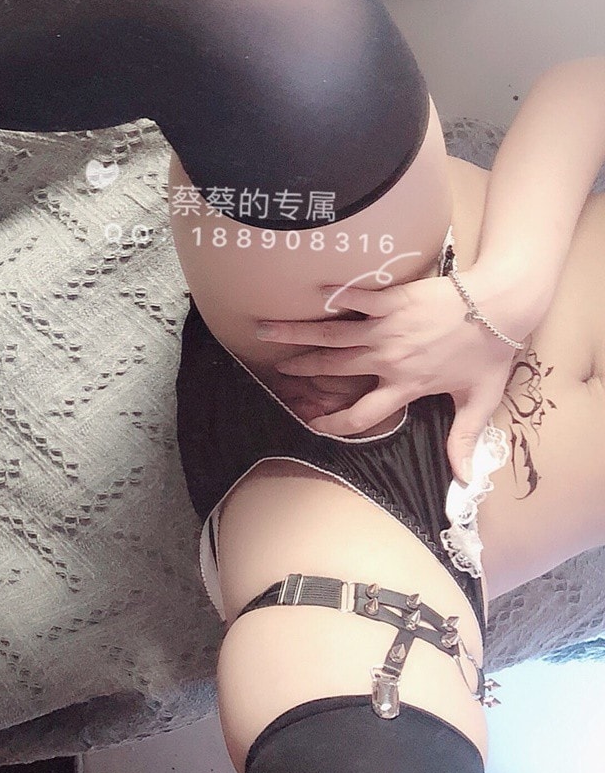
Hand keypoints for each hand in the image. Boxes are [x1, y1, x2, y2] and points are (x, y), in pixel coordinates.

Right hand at [256, 274, 520, 482]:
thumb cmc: (493, 351)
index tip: (310, 425)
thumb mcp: (480, 401)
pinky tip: (312, 291)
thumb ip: (463, 439)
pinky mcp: (393, 300)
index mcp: (405, 386)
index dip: (332, 424)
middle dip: (301, 369)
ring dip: (297, 333)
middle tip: (276, 369)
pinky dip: (335, 295)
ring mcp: (387, 328)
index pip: (361, 415)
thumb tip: (465, 481)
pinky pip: (357, 299)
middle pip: (333, 368)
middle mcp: (388, 359)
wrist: (504, 304)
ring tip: (267, 329)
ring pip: (332, 334)